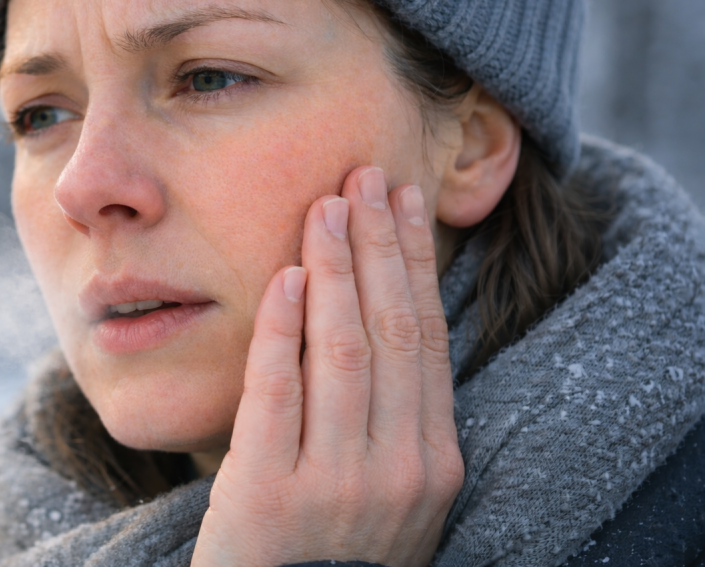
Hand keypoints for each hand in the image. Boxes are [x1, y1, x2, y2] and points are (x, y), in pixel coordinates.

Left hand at [191, 166, 464, 566]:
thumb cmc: (334, 550)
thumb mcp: (389, 488)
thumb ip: (392, 415)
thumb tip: (384, 313)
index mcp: (434, 461)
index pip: (428, 338)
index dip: (416, 264)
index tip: (404, 202)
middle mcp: (399, 469)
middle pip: (393, 331)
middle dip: (381, 246)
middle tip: (367, 175)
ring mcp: (337, 484)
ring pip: (343, 351)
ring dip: (336, 269)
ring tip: (329, 206)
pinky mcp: (270, 496)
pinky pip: (277, 393)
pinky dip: (284, 330)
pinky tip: (286, 277)